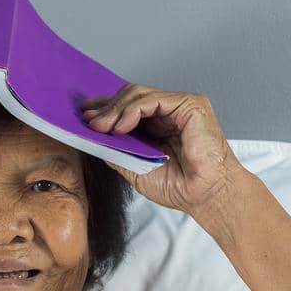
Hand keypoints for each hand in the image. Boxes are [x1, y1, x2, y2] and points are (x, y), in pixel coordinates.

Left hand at [77, 85, 247, 215]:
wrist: (205, 196)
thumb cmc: (180, 187)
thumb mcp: (136, 168)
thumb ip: (117, 151)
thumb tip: (93, 137)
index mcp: (159, 125)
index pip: (129, 107)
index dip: (106, 108)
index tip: (84, 115)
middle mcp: (170, 112)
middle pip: (131, 96)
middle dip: (107, 108)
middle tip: (89, 122)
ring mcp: (181, 106)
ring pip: (139, 94)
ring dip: (116, 109)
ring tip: (102, 126)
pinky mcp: (190, 105)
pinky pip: (153, 100)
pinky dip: (133, 110)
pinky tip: (122, 125)